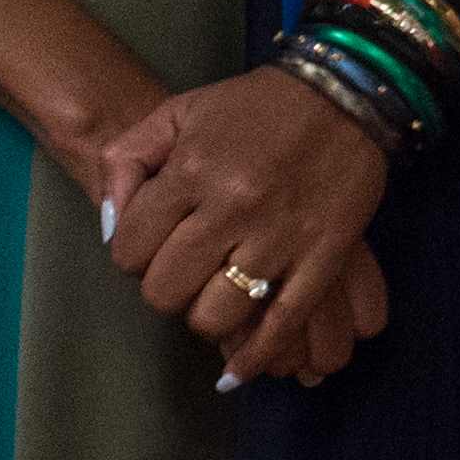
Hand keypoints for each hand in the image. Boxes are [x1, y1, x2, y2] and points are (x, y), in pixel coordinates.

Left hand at [96, 68, 393, 387]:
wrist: (347, 90)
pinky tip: (238, 369)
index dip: (134, 257)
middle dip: (167, 289)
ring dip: (208, 317)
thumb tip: (112, 227)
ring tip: (217, 296)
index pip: (130, 250)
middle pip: (168, 291)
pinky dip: (256, 355)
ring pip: (217, 315)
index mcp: (191, 171)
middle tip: (186, 272)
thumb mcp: (179, 112)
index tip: (155, 247)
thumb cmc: (255, 105)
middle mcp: (231, 207)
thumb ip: (128, 161)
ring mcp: (280, 235)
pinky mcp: (324, 254)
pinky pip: (283, 322)